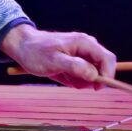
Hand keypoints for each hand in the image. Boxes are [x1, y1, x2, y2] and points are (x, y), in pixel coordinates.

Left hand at [0, 25, 115, 89]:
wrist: (23, 47)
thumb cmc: (36, 52)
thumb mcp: (53, 61)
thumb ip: (74, 66)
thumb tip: (93, 74)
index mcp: (84, 42)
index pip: (108, 58)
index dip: (107, 75)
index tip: (96, 88)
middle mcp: (87, 46)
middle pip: (102, 67)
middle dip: (90, 79)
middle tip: (72, 82)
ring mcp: (83, 53)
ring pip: (93, 73)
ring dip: (80, 80)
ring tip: (62, 75)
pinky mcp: (77, 60)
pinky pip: (84, 74)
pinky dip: (75, 79)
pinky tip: (62, 75)